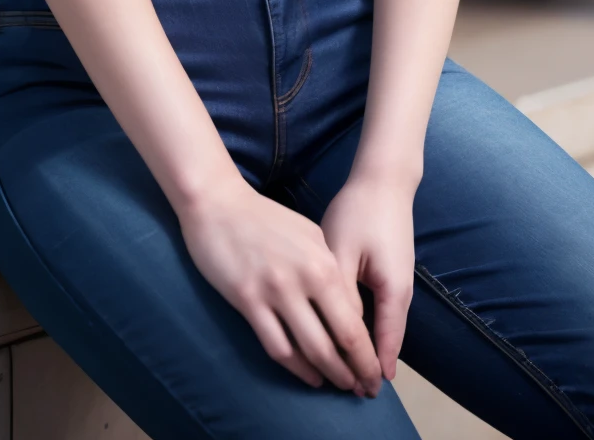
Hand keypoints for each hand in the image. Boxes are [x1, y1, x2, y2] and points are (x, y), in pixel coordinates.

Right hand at [178, 179, 382, 395]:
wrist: (218, 203)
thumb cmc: (265, 218)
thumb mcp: (308, 234)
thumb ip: (328, 267)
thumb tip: (347, 305)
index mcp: (324, 260)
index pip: (356, 316)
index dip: (368, 349)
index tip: (375, 368)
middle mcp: (305, 278)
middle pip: (342, 337)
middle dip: (358, 369)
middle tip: (365, 389)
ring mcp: (275, 291)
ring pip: (312, 349)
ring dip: (331, 374)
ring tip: (341, 386)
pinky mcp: (248, 301)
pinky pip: (278, 347)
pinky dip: (297, 369)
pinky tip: (309, 376)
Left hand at [319, 175, 416, 380]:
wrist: (383, 179)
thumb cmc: (359, 212)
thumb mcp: (341, 251)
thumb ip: (338, 292)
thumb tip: (334, 329)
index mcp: (393, 291)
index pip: (384, 344)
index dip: (370, 369)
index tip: (358, 392)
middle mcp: (402, 292)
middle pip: (386, 340)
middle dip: (369, 364)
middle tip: (352, 391)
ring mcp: (399, 282)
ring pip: (384, 326)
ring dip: (368, 346)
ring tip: (351, 371)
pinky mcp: (391, 272)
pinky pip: (382, 310)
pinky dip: (369, 326)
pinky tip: (353, 333)